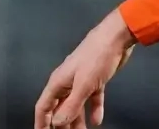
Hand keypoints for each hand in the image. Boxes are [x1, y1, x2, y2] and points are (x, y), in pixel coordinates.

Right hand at [34, 10, 136, 128]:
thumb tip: (58, 123)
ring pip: (76, 105)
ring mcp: (81, 80)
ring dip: (78, 120)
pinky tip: (97, 120)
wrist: (116, 38)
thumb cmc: (97, 57)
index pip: (44, 107)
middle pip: (60, 108)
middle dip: (62, 124)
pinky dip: (94, 109)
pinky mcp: (96, 79)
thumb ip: (71, 105)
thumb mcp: (84, 84)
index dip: (41, 123)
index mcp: (58, 82)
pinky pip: (92, 98)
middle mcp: (67, 82)